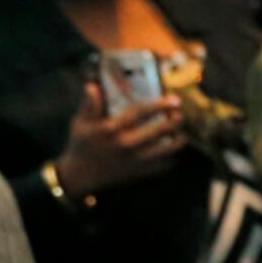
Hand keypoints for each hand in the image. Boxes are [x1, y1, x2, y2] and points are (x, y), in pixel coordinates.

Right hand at [56, 88, 185, 197]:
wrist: (80, 176)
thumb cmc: (81, 145)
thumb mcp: (80, 122)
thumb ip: (89, 104)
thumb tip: (92, 86)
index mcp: (111, 129)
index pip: (141, 113)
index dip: (160, 105)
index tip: (174, 99)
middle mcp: (126, 144)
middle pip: (160, 130)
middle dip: (176, 120)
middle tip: (181, 114)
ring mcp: (135, 161)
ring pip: (168, 150)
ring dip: (179, 140)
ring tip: (181, 132)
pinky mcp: (140, 173)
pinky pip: (164, 165)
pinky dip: (172, 157)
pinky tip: (170, 148)